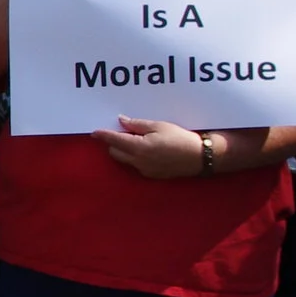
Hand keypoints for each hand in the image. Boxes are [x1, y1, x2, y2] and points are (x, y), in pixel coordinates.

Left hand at [90, 115, 204, 178]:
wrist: (201, 156)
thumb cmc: (181, 138)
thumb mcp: (159, 126)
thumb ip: (137, 124)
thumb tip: (121, 121)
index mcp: (139, 148)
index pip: (114, 141)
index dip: (103, 135)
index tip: (94, 132)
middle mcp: (139, 161)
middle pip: (115, 152)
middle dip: (114, 143)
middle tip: (123, 132)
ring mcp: (145, 170)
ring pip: (125, 160)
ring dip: (124, 150)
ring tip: (137, 139)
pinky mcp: (152, 175)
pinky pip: (136, 165)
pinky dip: (135, 157)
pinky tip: (147, 150)